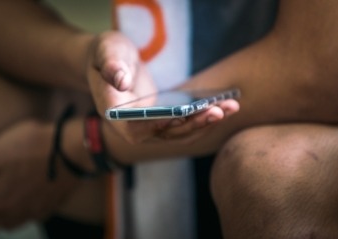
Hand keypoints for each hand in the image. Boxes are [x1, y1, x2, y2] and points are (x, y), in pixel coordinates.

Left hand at [0, 120, 79, 228]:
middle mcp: (15, 214)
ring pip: (15, 220)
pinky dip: (31, 206)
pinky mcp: (53, 206)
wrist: (73, 150)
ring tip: (15, 187)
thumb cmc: (30, 147)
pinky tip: (35, 188)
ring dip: (11, 210)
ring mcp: (36, 212)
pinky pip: (35, 214)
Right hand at [87, 31, 239, 143]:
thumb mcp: (106, 51)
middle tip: (219, 110)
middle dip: (194, 124)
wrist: (113, 61)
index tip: (181, 118)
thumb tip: (119, 80)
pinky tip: (224, 104)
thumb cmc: (107, 53)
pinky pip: (186, 124)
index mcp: (115, 113)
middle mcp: (133, 126)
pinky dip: (204, 117)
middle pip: (166, 134)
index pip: (136, 129)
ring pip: (181, 132)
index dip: (158, 126)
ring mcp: (150, 126)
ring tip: (231, 106)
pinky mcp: (164, 121)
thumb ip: (110, 65)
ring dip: (206, 122)